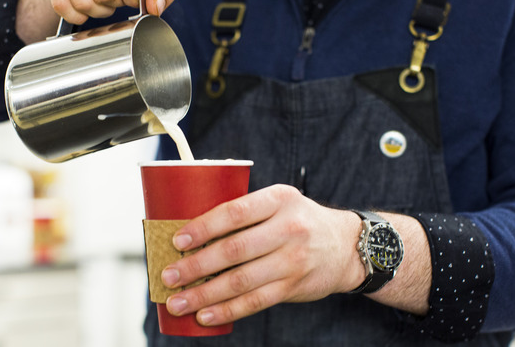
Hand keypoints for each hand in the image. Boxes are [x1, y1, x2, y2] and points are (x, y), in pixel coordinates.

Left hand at [160, 184, 364, 325]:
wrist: (346, 246)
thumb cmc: (300, 220)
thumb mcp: (279, 202)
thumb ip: (245, 212)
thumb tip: (191, 232)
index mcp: (279, 199)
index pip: (234, 212)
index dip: (203, 227)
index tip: (177, 240)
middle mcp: (289, 228)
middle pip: (234, 250)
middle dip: (196, 266)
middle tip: (169, 276)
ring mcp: (293, 260)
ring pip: (241, 280)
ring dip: (204, 294)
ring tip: (178, 302)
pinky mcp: (293, 286)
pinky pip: (255, 302)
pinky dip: (227, 310)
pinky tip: (205, 315)